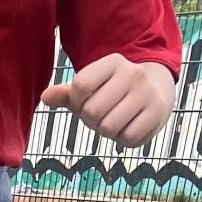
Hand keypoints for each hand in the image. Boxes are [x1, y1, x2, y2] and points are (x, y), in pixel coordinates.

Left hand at [42, 55, 175, 148]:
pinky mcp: (157, 112)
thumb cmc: (113, 93)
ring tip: (116, 121)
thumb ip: (67, 95)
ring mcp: (147, 92)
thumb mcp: (91, 89)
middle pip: (91, 111)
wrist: (157, 92)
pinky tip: (129, 127)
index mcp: (113, 62)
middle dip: (92, 121)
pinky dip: (123, 139)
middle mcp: (132, 73)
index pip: (80, 86)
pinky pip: (127, 138)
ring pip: (107, 127)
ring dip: (107, 132)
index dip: (77, 103)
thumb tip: (45, 97)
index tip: (87, 102)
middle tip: (104, 115)